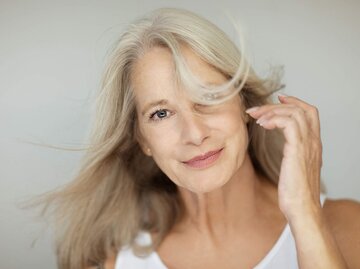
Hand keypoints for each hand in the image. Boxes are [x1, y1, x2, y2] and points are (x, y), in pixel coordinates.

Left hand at [246, 95, 322, 221]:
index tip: (277, 98)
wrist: (302, 209)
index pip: (310, 112)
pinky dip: (274, 119)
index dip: (294, 101)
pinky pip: (289, 123)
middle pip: (301, 109)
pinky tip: (262, 125)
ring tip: (256, 117)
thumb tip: (283, 148)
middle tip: (255, 109)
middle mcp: (313, 142)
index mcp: (313, 144)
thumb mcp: (295, 168)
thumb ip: (293, 153)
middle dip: (275, 105)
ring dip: (271, 111)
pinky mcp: (297, 151)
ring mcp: (307, 145)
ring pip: (294, 113)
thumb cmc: (295, 192)